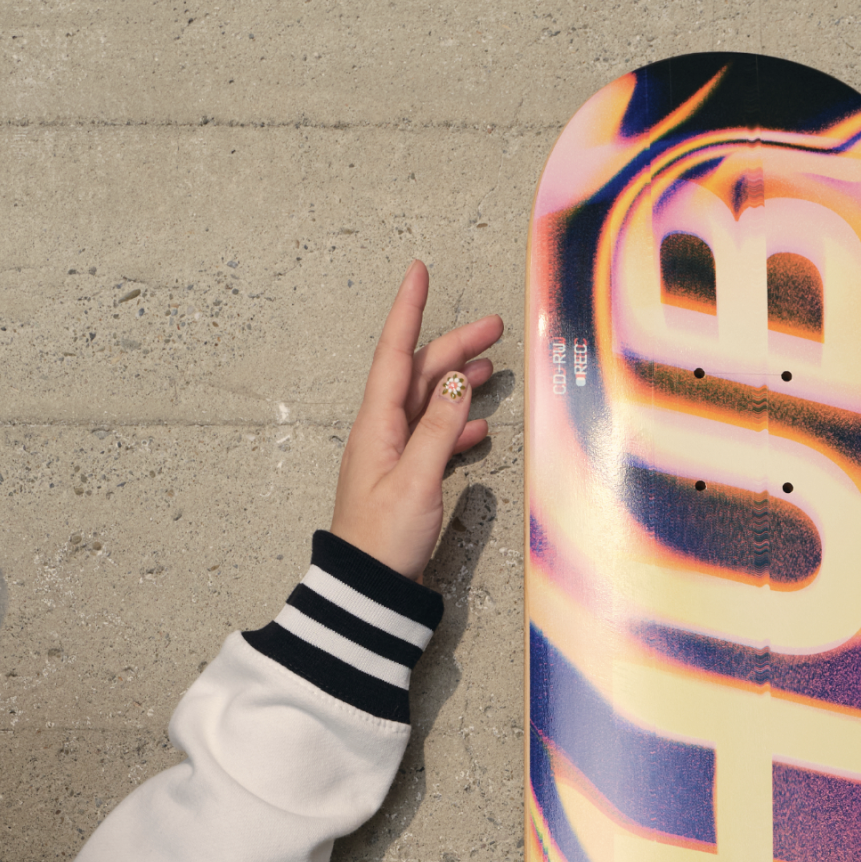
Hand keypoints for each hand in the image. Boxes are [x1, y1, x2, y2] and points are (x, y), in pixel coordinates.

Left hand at [330, 262, 502, 581]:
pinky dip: (456, 426)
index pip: (394, 353)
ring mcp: (394, 454)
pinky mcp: (407, 478)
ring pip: (429, 403)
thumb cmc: (383, 539)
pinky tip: (478, 427)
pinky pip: (433, 437)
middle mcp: (382, 431)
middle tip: (493, 328)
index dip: (408, 311)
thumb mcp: (417, 480)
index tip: (419, 272)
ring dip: (457, 382)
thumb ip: (438, 429)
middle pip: (418, 374)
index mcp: (377, 424)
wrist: (367, 589)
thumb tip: (454, 382)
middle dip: (453, 345)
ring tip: (490, 368)